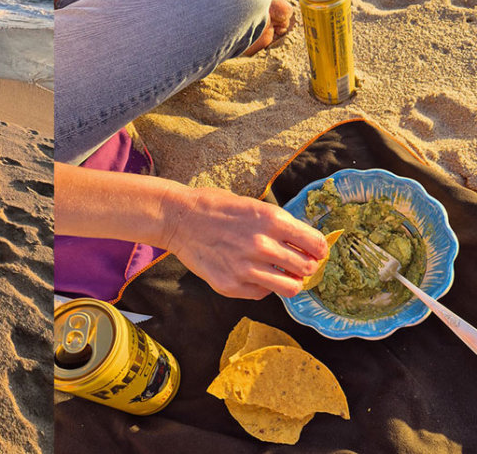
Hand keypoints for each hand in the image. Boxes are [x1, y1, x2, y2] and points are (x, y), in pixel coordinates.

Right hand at [162, 187, 327, 298]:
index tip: (314, 252)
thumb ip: (279, 225)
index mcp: (272, 220)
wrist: (179, 218)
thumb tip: (305, 245)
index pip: (316, 244)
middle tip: (295, 264)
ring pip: (290, 288)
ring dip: (288, 281)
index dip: (319, 250)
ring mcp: (245, 268)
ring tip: (278, 274)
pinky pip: (262, 293)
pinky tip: (249, 273)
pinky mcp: (230, 285)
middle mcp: (261, 245)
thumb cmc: (216, 207)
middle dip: (305, 267)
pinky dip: (261, 286)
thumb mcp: (254, 205)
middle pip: (307, 269)